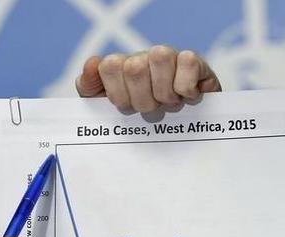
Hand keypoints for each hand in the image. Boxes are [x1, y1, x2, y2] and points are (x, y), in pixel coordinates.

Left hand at [76, 45, 220, 112]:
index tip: (126, 106)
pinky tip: (187, 97)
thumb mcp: (104, 107)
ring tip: (168, 103)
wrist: (179, 133)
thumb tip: (93, 63)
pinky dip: (186, 87)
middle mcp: (144, 56)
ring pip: (160, 57)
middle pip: (134, 67)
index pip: (110, 65)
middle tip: (151, 108)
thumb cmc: (138, 120)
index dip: (118, 94)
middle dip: (142, 100)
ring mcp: (170, 57)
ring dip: (164, 93)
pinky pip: (188, 62)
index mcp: (121, 65)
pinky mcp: (196, 62)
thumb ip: (88, 86)